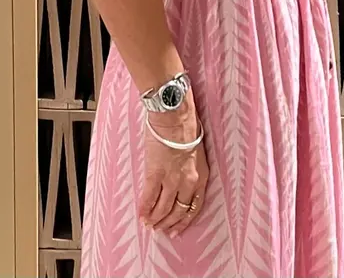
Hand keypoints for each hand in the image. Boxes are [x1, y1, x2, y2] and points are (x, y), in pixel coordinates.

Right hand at [139, 97, 208, 238]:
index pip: (195, 207)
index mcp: (201, 176)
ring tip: (149, 224)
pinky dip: (144, 209)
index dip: (185, 221)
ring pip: (164, 208)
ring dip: (155, 219)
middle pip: (178, 210)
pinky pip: (149, 197)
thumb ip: (191, 170)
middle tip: (161, 229)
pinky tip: (141, 215)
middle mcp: (188, 181)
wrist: (174, 115)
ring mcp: (171, 179)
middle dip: (169, 222)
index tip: (178, 229)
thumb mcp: (196, 152)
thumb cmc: (186, 126)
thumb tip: (181, 182)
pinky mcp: (155, 174)